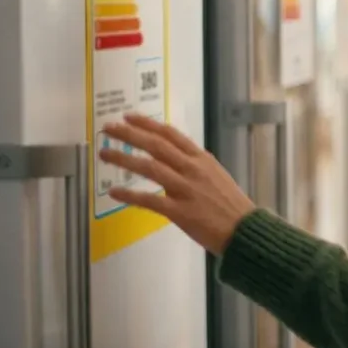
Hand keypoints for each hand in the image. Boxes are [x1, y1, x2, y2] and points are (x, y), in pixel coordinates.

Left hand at [100, 113, 256, 255]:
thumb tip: (169, 161)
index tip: (129, 117)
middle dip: (130, 135)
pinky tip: (114, 192)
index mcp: (202, 159)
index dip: (148, 124)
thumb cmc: (231, 205)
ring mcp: (186, 189)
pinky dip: (130, 195)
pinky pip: (150, 200)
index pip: (171, 134)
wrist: (244, 230)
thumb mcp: (215, 176)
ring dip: (124, 159)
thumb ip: (193, 167)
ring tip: (104, 154)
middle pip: (157, 146)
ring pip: (150, 168)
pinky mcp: (180, 211)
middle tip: (108, 128)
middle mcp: (193, 169)